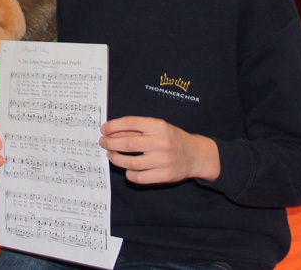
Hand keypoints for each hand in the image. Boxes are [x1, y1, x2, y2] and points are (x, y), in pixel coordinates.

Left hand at [100, 116, 220, 184]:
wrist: (196, 155)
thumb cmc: (172, 139)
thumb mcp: (158, 127)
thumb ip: (137, 128)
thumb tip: (111, 131)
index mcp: (159, 126)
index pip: (130, 123)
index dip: (113, 126)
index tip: (104, 130)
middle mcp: (161, 142)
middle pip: (128, 144)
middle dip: (110, 143)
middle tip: (103, 143)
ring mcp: (163, 160)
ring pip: (131, 162)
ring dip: (116, 159)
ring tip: (111, 155)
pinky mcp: (165, 176)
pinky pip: (139, 177)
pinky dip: (129, 174)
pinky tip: (127, 169)